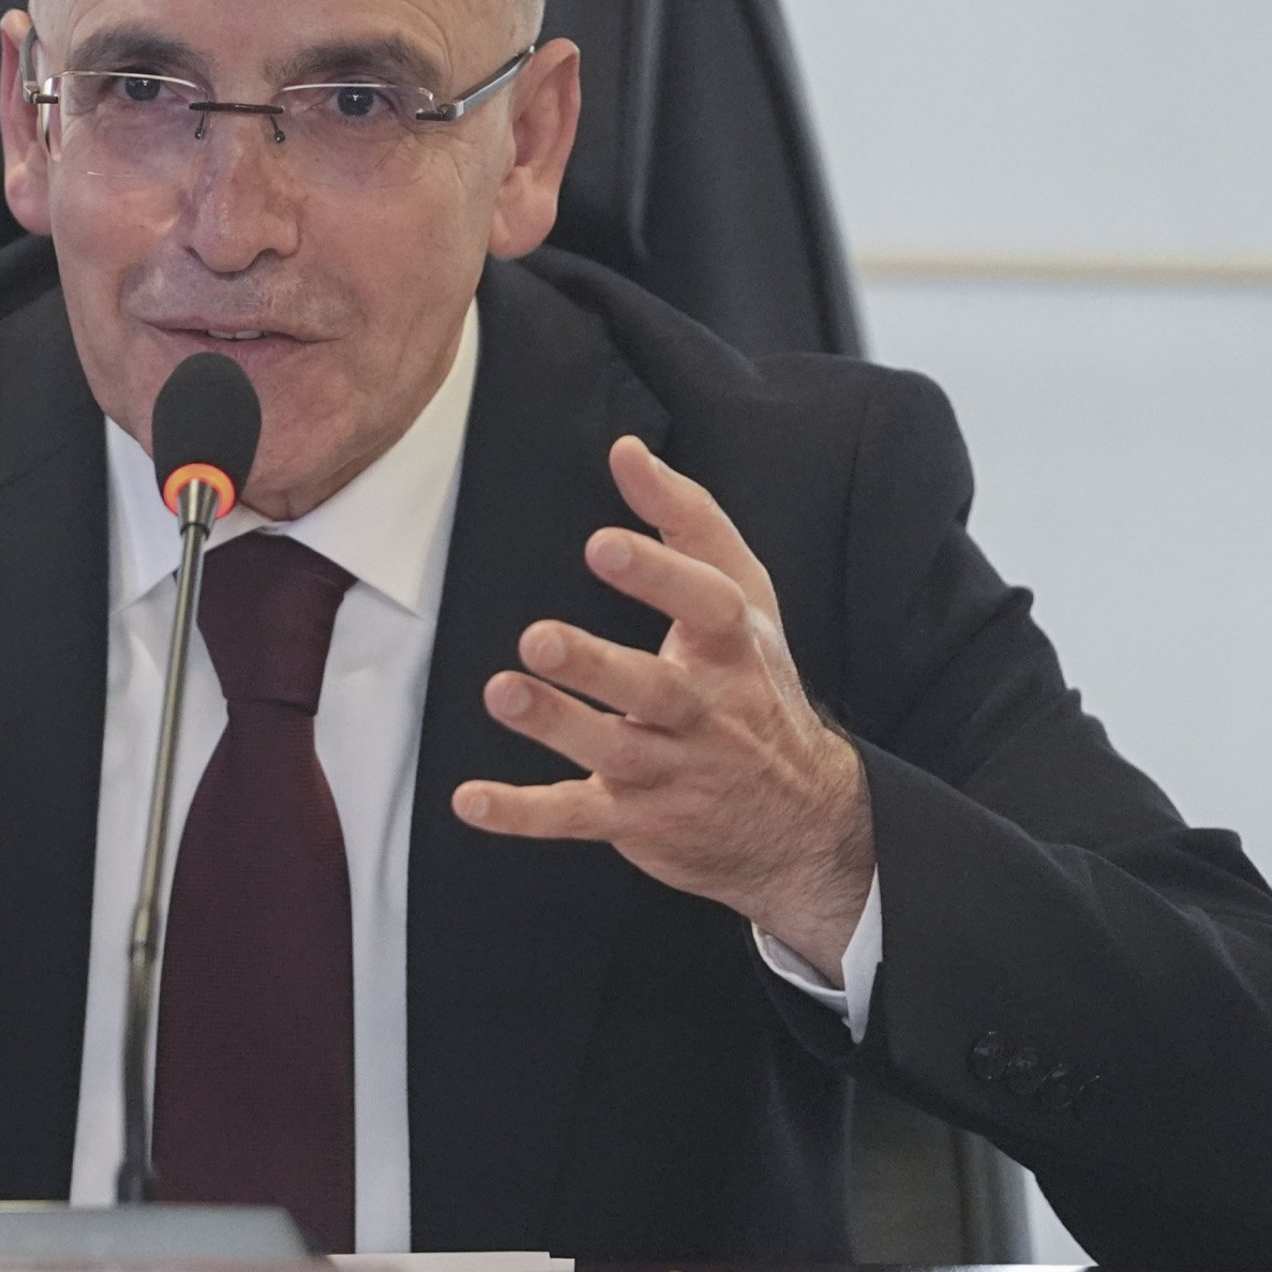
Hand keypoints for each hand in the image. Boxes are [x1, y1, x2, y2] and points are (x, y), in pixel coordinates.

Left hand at [451, 435, 873, 979]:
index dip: (657, 573)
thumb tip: (627, 450)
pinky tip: (469, 800)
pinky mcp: (637, 820)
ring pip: (616, 751)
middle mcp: (707, 711)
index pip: (706, 605)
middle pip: (656, 688)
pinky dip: (523, 813)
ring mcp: (673, 770)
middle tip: (537, 637)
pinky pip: (577, 817)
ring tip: (503, 692)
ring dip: (557, 725)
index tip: (600, 542)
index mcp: (733, 648)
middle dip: (597, 665)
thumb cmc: (754, 687)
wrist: (802, 822)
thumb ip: (688, 521)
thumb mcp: (744, 601)